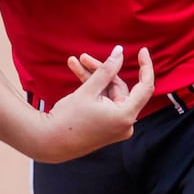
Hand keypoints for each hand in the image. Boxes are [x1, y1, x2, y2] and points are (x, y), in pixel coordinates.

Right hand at [38, 46, 154, 160]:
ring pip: (110, 94)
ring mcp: (116, 126)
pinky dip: (94, 91)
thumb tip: (120, 52)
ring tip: (76, 63)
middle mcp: (125, 123)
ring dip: (94, 79)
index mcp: (125, 116)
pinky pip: (105, 103)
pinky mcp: (108, 127)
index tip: (142, 51)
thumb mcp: (88, 90)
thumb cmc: (67, 119)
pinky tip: (78, 74)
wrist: (48, 142)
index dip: (145, 66)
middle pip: (120, 88)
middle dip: (103, 71)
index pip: (145, 86)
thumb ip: (107, 69)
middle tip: (85, 58)